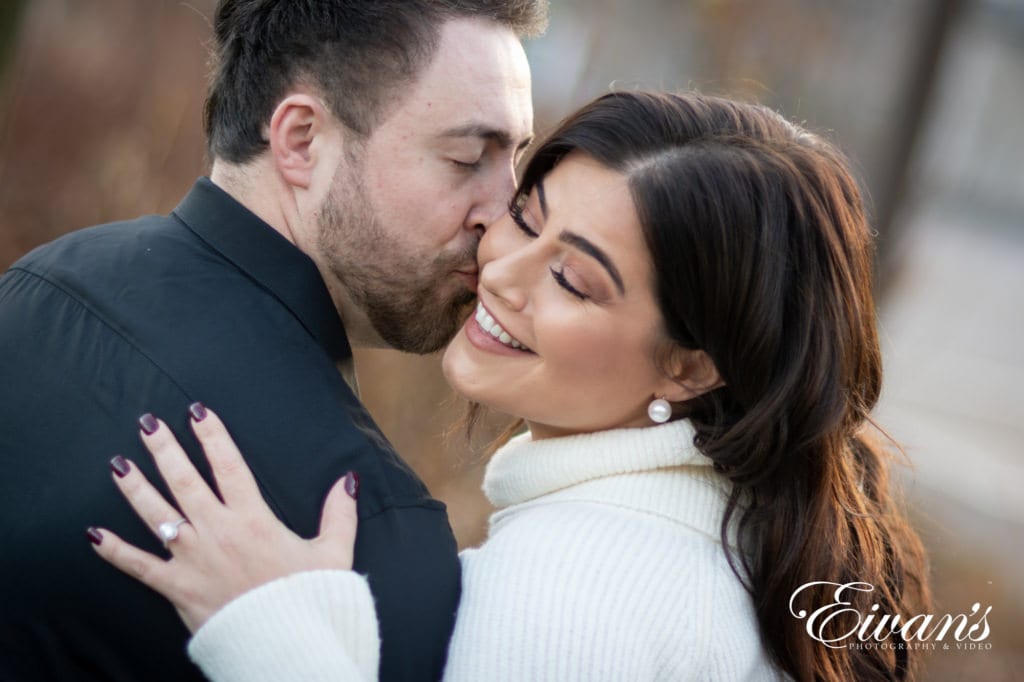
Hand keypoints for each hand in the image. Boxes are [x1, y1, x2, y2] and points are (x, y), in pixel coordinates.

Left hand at [89, 404, 359, 632]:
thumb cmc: (310, 598)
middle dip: (164, 448)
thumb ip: (340, 513)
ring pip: (156, 513)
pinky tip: (92, 535)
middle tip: (147, 422)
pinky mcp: (176, 587)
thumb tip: (347, 480)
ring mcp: (192, 558)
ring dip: (135, 486)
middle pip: (184, 480)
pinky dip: (114, 551)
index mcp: (253, 519)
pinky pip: (138, 566)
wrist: (286, 642)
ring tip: (119, 463)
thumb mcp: (334, 552)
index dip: (213, 436)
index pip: (229, 466)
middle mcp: (218, 531)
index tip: (198, 412)